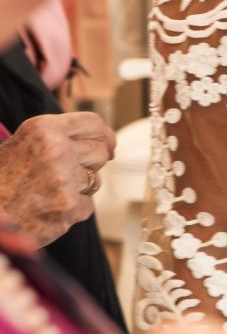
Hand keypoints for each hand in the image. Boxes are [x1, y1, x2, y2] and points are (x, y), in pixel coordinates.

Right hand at [0, 111, 115, 245]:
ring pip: (95, 180)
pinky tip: (48, 209)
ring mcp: (64, 180)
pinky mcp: (68, 208)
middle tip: (70, 172)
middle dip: (91, 162)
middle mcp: (57, 150)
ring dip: (79, 187)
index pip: (92, 123)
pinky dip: (72, 210)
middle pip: (100, 152)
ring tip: (49, 191)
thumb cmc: (0, 180)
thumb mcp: (20, 143)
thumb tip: (99, 138)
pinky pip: (86, 206)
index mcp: (43, 129)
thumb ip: (54, 136)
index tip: (109, 145)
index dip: (105, 135)